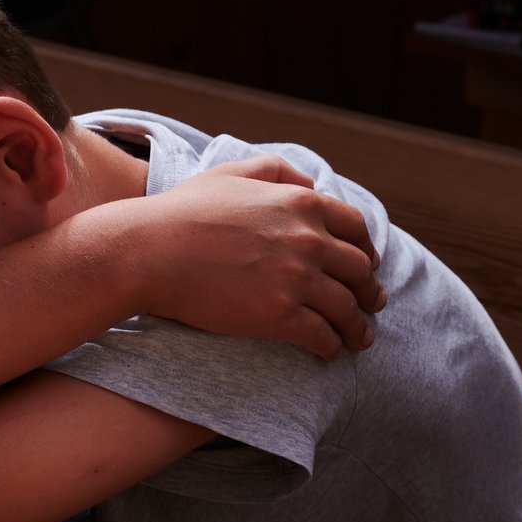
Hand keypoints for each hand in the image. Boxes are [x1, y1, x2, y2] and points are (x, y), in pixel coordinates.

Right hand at [133, 154, 385, 358]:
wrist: (149, 252)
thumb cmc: (183, 212)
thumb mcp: (232, 172)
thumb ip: (276, 170)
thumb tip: (311, 183)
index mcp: (301, 203)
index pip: (356, 228)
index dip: (366, 249)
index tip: (367, 264)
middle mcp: (309, 240)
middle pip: (359, 270)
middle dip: (369, 290)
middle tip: (371, 303)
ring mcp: (298, 280)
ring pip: (347, 308)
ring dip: (358, 326)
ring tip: (360, 338)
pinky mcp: (281, 316)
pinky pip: (322, 336)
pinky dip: (332, 345)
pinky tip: (329, 351)